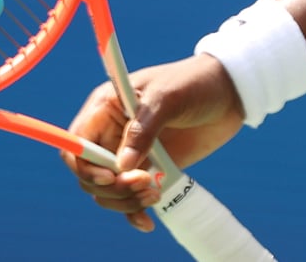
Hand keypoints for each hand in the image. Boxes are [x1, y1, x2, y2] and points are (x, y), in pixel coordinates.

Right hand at [59, 54, 246, 233]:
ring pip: (107, 191)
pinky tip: (147, 221)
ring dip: (125, 201)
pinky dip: (133, 212)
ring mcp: (130, 154)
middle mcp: (111, 133)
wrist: (228, 93)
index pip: (77, 144)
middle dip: (112, 186)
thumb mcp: (167, 97)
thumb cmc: (194, 83)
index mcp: (105, 108)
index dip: (85, 165)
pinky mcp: (149, 170)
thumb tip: (122, 166)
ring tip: (154, 195)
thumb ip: (143, 130)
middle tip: (146, 183)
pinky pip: (129, 199)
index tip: (110, 175)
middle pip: (89, 174)